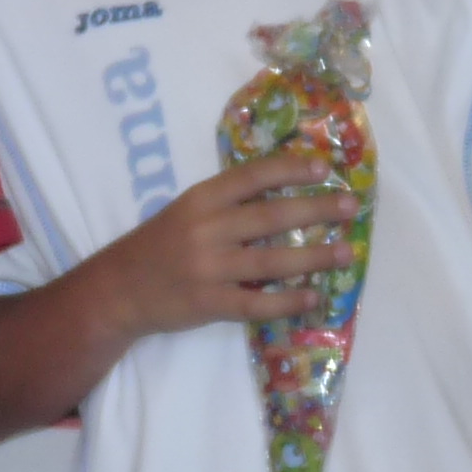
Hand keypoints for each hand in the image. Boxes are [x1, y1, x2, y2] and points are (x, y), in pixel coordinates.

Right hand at [110, 149, 361, 337]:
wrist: (119, 290)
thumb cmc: (159, 245)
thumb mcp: (186, 210)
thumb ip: (228, 202)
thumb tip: (286, 190)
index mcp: (201, 200)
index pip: (252, 177)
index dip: (290, 169)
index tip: (324, 167)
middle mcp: (206, 230)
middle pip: (271, 217)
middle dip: (316, 209)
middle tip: (352, 206)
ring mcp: (208, 269)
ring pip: (271, 262)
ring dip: (314, 257)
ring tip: (346, 252)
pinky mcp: (210, 304)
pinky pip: (257, 304)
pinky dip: (288, 301)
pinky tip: (314, 297)